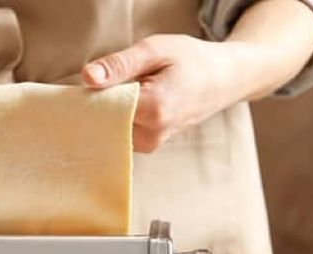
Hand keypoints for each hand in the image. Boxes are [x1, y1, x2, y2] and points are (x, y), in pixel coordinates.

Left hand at [82, 0, 312, 152]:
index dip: (91, 92)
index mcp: (153, 109)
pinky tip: (130, 101)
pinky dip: (118, 116)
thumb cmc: (193, 61)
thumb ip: (120, 65)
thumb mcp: (156, 50)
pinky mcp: (150, 145)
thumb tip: (87, 77)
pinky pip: (121, 132)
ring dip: (110, 109)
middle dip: (99, 101)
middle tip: (112, 79)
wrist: (225, 80)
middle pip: (104, 121)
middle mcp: (152, 134)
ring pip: (111, 128)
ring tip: (130, 88)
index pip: (102, 107)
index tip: (90, 79)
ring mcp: (152, 143)